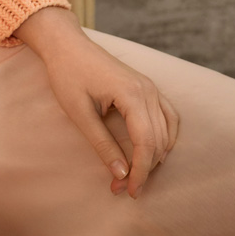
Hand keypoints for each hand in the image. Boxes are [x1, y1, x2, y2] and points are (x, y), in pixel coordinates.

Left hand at [14, 7, 178, 198]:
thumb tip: (121, 174)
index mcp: (131, 94)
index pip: (146, 143)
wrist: (66, 44)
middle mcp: (147, 89)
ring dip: (154, 156)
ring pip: (166, 131)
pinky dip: (165, 137)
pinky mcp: (146, 86)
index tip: (128, 191)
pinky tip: (154, 151)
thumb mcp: (79, 112)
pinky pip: (168, 115)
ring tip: (134, 173)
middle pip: (158, 141)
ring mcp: (149, 86)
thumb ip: (102, 144)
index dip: (140, 171)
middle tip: (122, 187)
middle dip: (143, 168)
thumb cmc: (68, 74)